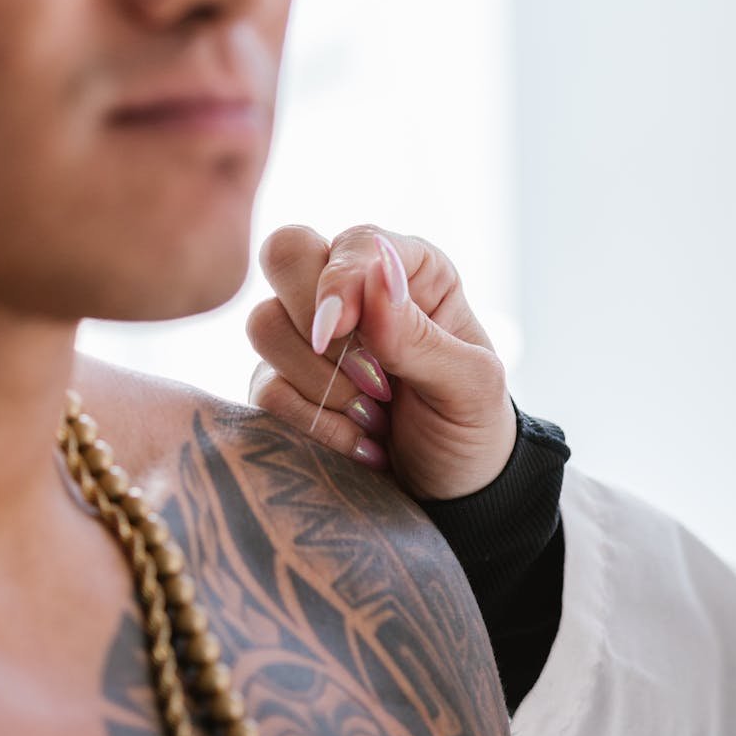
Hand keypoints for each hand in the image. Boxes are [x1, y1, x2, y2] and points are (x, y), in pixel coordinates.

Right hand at [247, 225, 515, 500]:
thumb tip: (376, 280)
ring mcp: (310, 336)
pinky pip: (265, 388)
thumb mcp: (469, 385)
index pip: (352, 243)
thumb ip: (421, 337)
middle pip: (285, 255)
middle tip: (371, 380)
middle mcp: (354, 291)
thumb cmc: (471, 426)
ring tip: (376, 417)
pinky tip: (359, 442)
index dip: (337, 281)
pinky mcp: (283, 382)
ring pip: (264, 324)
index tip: (338, 334)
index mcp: (408, 270)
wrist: (451, 492)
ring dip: (320, 383)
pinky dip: (312, 422)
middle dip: (315, 325)